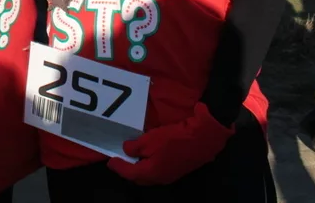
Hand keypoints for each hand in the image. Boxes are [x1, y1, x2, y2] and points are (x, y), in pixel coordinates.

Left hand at [107, 103, 233, 185]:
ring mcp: (171, 174)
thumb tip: (127, 150)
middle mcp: (161, 178)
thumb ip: (136, 147)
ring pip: (150, 175)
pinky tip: (149, 156)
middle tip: (120, 161)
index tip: (110, 161)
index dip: (119, 167)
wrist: (204, 137)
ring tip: (133, 158)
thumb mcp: (151, 139)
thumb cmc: (175, 138)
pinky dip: (150, 165)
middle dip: (128, 171)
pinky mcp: (179, 168)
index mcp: (152, 172)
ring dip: (140, 168)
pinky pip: (159, 170)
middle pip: (140, 178)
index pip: (129, 173)